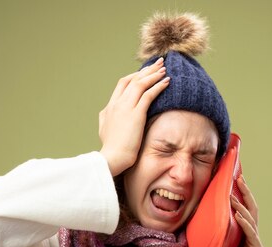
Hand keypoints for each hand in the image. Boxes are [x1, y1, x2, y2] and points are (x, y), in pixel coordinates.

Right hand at [99, 58, 169, 175]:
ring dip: (153, 74)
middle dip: (146, 70)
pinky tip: (167, 81)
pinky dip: (158, 85)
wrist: (112, 158)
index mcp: (110, 107)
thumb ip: (106, 119)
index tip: (146, 73)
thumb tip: (106, 113)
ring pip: (141, 83)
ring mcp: (126, 107)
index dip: (135, 76)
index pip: (123, 84)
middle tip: (158, 63)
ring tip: (164, 68)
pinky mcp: (136, 114)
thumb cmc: (111, 149)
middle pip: (133, 79)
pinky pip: (149, 94)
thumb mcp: (104, 130)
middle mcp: (117, 103)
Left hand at [217, 176, 264, 246]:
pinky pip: (251, 234)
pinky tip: (238, 215)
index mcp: (243, 231)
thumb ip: (213, 228)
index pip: (244, 207)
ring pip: (252, 218)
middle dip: (246, 192)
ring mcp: (256, 242)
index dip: (242, 192)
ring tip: (233, 195)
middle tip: (239, 177)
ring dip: (242, 205)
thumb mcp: (214, 241)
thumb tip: (198, 210)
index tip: (236, 177)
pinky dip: (245, 223)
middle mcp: (252, 234)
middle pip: (252, 208)